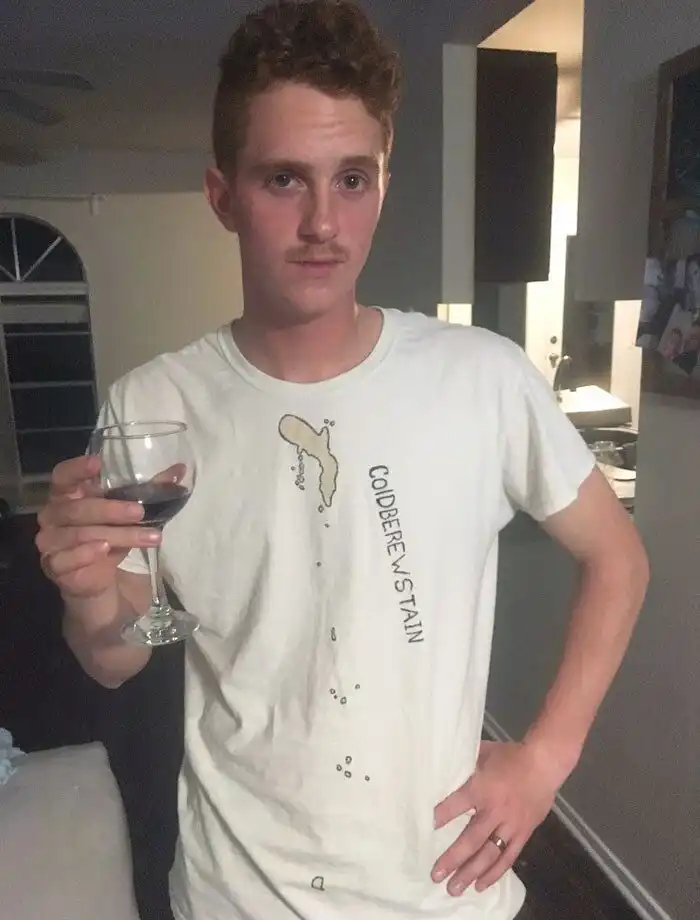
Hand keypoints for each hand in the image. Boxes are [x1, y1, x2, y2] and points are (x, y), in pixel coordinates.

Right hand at [35, 455, 159, 598]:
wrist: (99, 581)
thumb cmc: (110, 537)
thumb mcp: (130, 513)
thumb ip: (150, 490)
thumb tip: (180, 469)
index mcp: (66, 495)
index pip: (63, 476)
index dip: (77, 469)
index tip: (97, 463)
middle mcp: (53, 516)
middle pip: (77, 508)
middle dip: (111, 509)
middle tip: (140, 511)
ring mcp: (50, 542)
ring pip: (80, 534)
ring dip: (118, 535)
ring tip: (149, 537)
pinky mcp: (55, 566)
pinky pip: (66, 558)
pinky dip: (87, 553)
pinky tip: (105, 549)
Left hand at [432, 740, 568, 896]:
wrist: (544, 763)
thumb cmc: (510, 756)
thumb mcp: (482, 753)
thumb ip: (464, 764)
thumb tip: (442, 768)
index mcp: (481, 788)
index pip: (455, 805)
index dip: (439, 817)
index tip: (424, 829)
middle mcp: (494, 810)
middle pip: (471, 839)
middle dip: (452, 859)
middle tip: (436, 875)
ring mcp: (510, 825)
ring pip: (489, 854)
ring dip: (471, 872)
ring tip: (454, 888)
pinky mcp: (524, 833)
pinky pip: (508, 857)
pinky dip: (494, 872)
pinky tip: (480, 885)